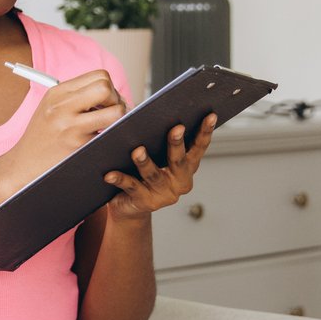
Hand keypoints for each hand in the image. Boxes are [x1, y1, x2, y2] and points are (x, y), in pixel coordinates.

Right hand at [0, 69, 125, 192]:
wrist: (21, 165)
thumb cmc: (40, 138)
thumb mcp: (51, 108)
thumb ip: (76, 97)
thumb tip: (111, 93)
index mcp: (57, 92)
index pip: (99, 76)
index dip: (110, 88)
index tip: (107, 102)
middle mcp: (62, 106)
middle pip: (106, 87)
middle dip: (117, 100)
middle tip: (112, 114)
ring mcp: (70, 126)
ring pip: (115, 111)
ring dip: (119, 119)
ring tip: (109, 128)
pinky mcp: (78, 145)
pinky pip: (109, 135)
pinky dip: (110, 137)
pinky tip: (100, 142)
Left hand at [102, 115, 216, 220]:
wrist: (129, 206)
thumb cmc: (143, 172)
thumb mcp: (157, 157)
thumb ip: (160, 140)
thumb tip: (156, 113)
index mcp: (187, 168)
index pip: (198, 148)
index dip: (205, 132)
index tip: (210, 115)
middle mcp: (179, 182)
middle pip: (179, 161)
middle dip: (177, 144)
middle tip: (176, 128)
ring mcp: (163, 194)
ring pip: (154, 174)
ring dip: (145, 162)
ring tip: (138, 150)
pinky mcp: (144, 202)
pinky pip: (131, 187)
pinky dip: (120, 179)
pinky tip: (110, 174)